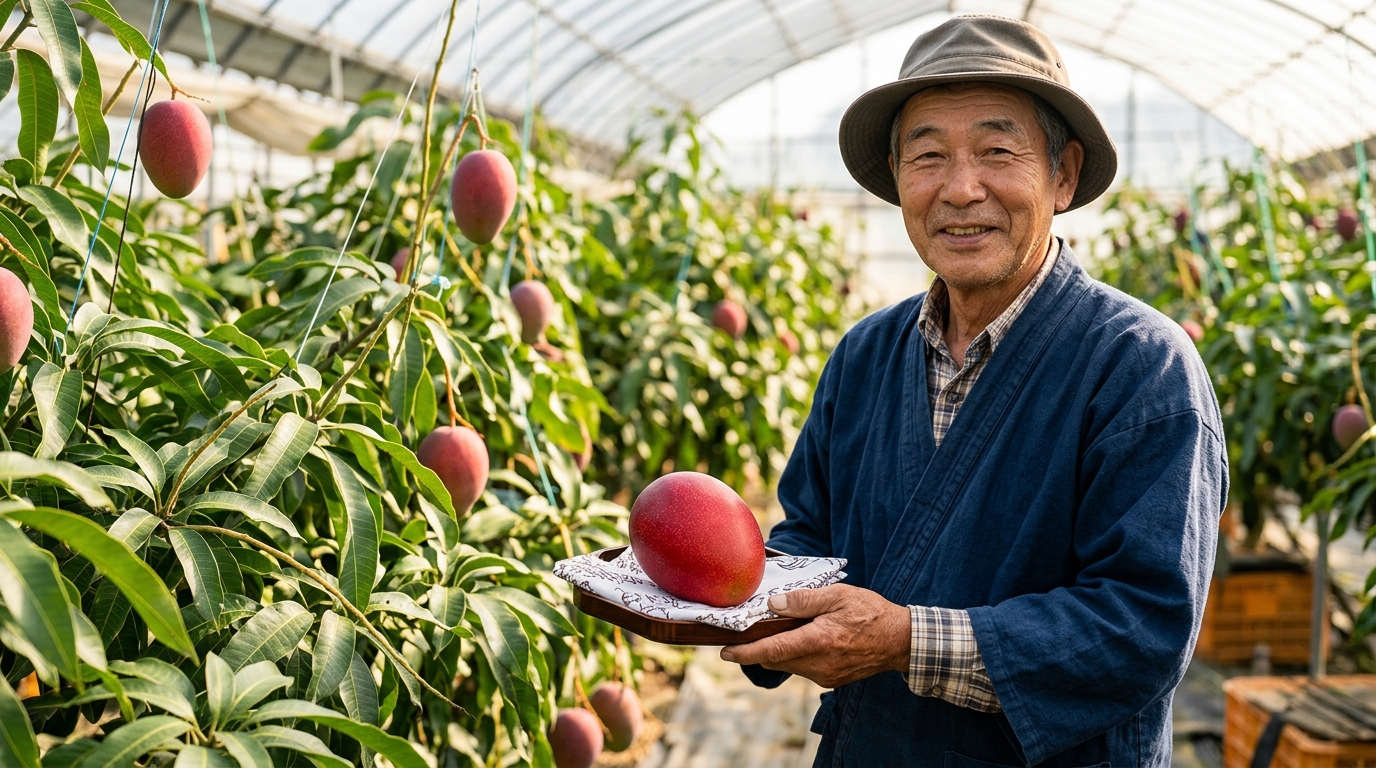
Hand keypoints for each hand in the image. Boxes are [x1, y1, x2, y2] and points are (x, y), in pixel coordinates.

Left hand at [719, 584, 909, 688]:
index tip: (724, 651)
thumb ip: (804, 599)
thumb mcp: (838, 596)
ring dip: (778, 650)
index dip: (745, 652)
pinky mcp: (831, 680)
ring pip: (788, 665)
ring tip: (778, 629)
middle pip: (775, 659)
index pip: (773, 650)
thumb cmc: (870, 612)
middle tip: (744, 633)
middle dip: (757, 649)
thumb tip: (774, 604)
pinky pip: (803, 668)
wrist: (900, 641)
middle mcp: (819, 664)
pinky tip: (801, 639)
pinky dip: (794, 655)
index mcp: (819, 641)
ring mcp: (825, 676)